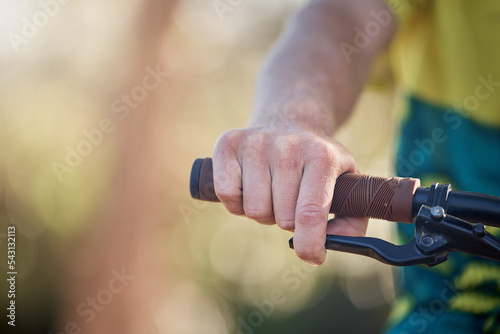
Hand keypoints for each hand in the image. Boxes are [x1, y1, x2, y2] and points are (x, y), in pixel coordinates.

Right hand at [212, 125, 367, 264]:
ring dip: (262, 212)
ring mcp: (256, 142)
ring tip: (271, 194)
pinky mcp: (228, 144)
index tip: (311, 257)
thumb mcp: (346, 182)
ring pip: (253, 209)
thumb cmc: (318, 162)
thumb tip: (328, 243)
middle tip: (289, 203)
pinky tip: (248, 188)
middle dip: (285, 220)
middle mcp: (288, 146)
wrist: (289, 119)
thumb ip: (351, 220)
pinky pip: (227, 194)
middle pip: (280, 217)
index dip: (309, 243)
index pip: (310, 212)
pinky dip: (236, 203)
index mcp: (322, 157)